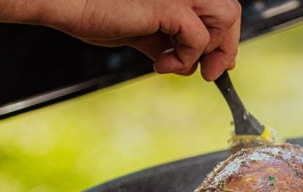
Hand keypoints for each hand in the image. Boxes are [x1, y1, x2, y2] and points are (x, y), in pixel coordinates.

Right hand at [61, 0, 241, 80]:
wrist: (71, 6)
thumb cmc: (97, 15)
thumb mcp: (142, 32)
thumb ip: (167, 41)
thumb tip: (188, 63)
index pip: (220, 12)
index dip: (226, 40)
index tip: (217, 66)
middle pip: (231, 12)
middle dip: (226, 47)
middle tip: (209, 74)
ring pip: (226, 16)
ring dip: (213, 49)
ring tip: (181, 65)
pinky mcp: (170, 5)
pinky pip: (199, 37)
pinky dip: (185, 57)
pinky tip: (160, 63)